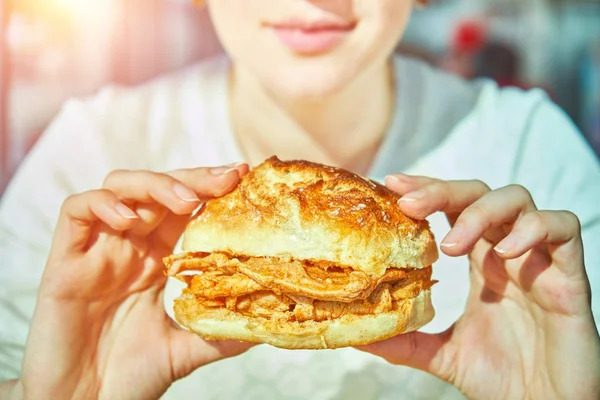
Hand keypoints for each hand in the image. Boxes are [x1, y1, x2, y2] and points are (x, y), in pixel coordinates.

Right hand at [20, 164, 252, 399]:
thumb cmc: (126, 377)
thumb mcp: (184, 351)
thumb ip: (218, 333)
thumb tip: (264, 326)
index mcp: (156, 260)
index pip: (184, 209)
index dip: (210, 189)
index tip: (242, 177)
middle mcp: (128, 247)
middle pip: (158, 189)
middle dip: (193, 178)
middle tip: (227, 178)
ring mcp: (97, 250)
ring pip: (118, 187)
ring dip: (154, 184)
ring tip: (185, 201)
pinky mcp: (64, 261)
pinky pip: (76, 211)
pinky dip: (103, 204)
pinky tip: (128, 219)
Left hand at [360, 175, 599, 399]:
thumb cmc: (502, 379)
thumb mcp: (443, 355)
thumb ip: (405, 342)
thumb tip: (357, 335)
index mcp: (479, 262)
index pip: (453, 207)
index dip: (426, 190)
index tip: (393, 185)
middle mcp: (507, 252)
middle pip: (479, 193)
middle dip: (442, 190)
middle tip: (409, 203)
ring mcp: (539, 261)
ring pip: (518, 201)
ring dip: (481, 211)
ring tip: (452, 245)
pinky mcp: (570, 278)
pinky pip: (564, 229)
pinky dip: (533, 229)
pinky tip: (504, 251)